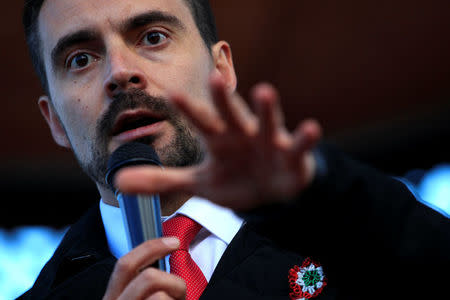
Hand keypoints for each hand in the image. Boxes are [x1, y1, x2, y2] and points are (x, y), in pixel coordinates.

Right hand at [103, 237, 184, 299]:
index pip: (125, 264)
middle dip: (171, 280)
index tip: (173, 241)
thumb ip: (139, 282)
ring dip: (175, 299)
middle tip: (180, 290)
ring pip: (160, 296)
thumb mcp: (138, 296)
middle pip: (147, 278)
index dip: (151, 247)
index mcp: (113, 297)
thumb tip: (157, 255)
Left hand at [115, 73, 321, 210]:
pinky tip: (311, 128)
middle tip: (214, 79)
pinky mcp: (291, 154)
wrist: (269, 193)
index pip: (201, 122)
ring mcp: (267, 141)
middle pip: (231, 114)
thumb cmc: (233, 180)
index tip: (170, 94)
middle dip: (224, 99)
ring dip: (265, 109)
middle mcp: (241, 134)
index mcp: (219, 140)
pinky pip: (297, 145)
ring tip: (265, 91)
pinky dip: (304, 138)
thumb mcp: (197, 183)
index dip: (188, 110)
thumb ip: (161, 180)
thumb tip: (119, 180)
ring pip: (265, 122)